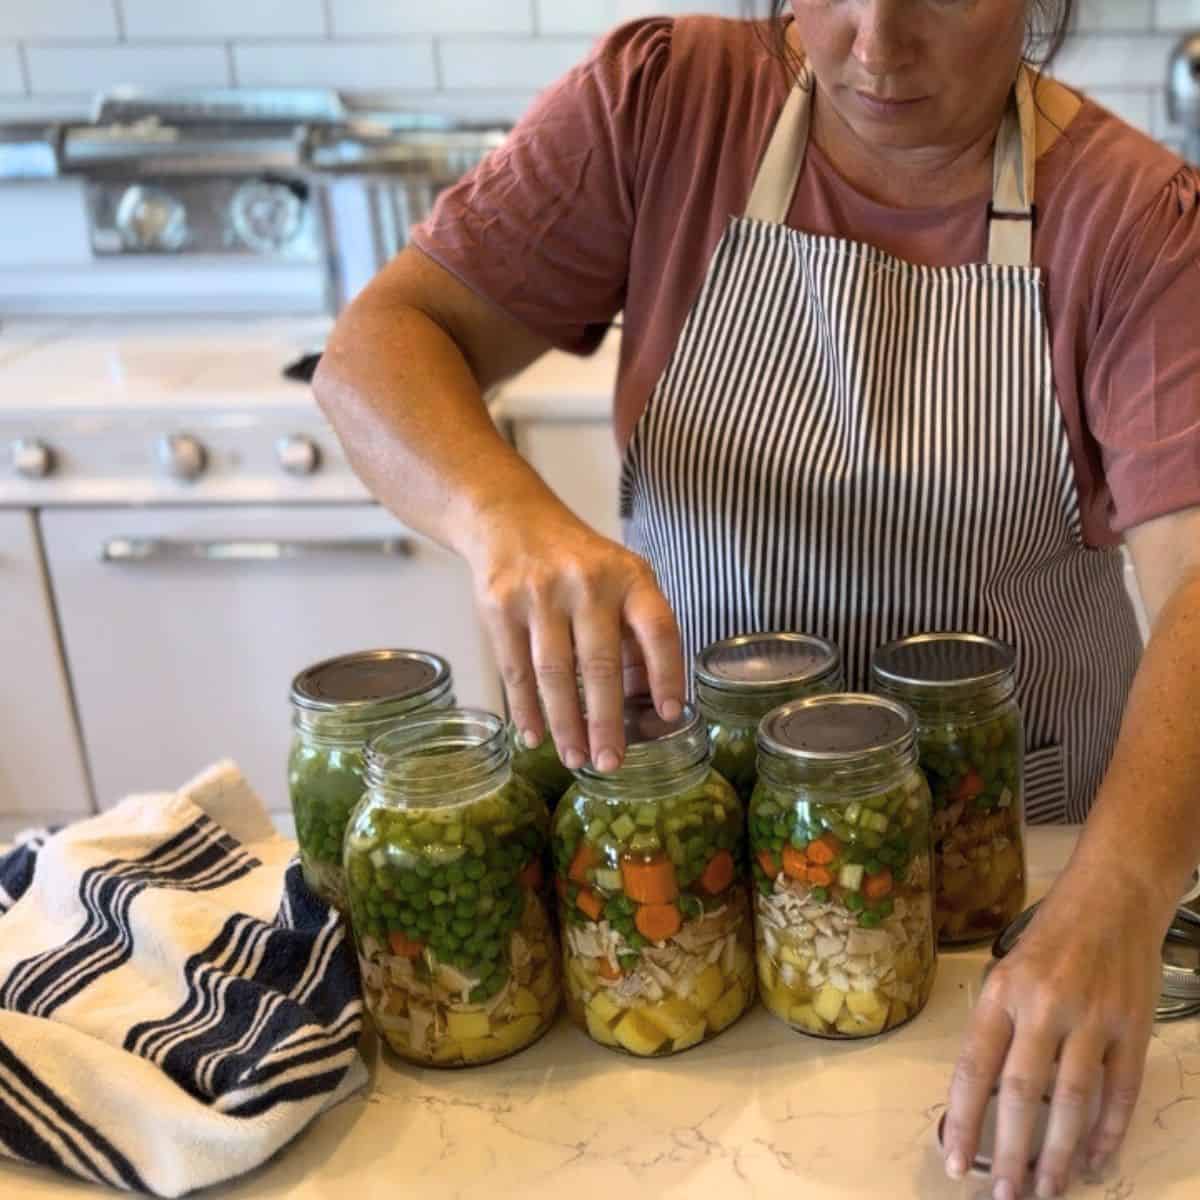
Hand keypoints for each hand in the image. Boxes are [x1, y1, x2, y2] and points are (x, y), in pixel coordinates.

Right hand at [467, 506, 684, 771]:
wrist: (512, 520)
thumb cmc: (579, 563)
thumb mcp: (621, 578)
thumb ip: (636, 632)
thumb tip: (651, 702)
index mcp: (630, 576)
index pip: (658, 630)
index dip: (667, 675)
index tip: (669, 715)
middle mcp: (587, 582)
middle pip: (601, 664)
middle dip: (607, 721)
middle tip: (611, 761)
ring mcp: (540, 593)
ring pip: (555, 673)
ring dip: (566, 724)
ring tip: (575, 758)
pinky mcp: (500, 606)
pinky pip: (515, 670)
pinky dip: (526, 709)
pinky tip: (535, 736)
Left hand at [942, 870, 1162, 1198]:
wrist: (1112, 897)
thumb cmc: (1050, 939)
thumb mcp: (1007, 971)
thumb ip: (997, 1027)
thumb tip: (979, 1097)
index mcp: (1002, 992)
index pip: (975, 1067)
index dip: (963, 1119)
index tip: (954, 1161)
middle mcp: (1043, 1005)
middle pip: (1022, 1092)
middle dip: (1011, 1152)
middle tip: (1004, 1196)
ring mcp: (1092, 1018)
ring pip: (1072, 1101)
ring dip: (1058, 1153)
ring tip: (1047, 1192)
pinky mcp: (1132, 1029)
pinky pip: (1120, 1093)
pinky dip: (1107, 1133)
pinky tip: (1093, 1161)